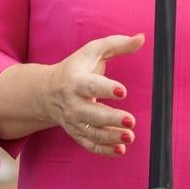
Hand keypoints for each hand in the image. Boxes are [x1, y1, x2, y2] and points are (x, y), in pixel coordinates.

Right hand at [44, 34, 141, 156]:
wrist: (47, 91)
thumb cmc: (76, 68)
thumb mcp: (93, 51)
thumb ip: (117, 44)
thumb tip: (141, 38)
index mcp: (76, 81)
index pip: (90, 85)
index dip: (106, 88)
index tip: (122, 91)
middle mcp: (73, 103)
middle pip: (91, 114)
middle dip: (111, 119)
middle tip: (131, 121)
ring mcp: (73, 120)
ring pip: (91, 132)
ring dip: (111, 137)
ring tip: (129, 136)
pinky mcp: (76, 133)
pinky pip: (89, 144)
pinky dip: (104, 150)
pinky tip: (120, 150)